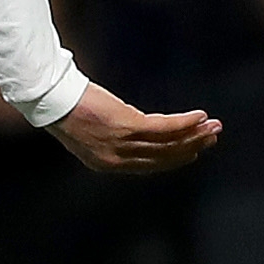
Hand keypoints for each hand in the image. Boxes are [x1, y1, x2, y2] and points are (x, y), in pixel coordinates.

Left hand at [51, 83, 221, 175]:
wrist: (50, 98)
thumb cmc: (67, 108)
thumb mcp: (90, 130)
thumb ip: (114, 136)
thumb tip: (138, 127)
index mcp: (106, 164)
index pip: (149, 165)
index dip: (174, 159)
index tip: (193, 152)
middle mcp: (116, 159)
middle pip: (163, 156)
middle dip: (191, 147)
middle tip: (213, 138)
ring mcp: (121, 144)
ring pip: (167, 144)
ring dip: (194, 135)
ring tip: (213, 127)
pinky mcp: (126, 126)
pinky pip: (163, 128)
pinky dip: (184, 123)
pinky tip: (199, 116)